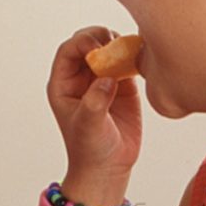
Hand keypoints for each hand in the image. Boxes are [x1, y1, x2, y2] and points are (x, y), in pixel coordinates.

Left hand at [47, 26, 141, 205]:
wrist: (109, 167)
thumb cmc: (90, 149)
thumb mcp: (88, 126)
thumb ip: (95, 101)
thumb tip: (107, 78)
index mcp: (64, 84)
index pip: (69, 50)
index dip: (82, 42)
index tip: (98, 47)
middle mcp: (81, 77)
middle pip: (88, 43)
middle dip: (101, 38)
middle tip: (116, 44)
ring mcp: (102, 79)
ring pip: (109, 48)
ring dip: (119, 45)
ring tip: (130, 52)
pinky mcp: (123, 85)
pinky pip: (127, 62)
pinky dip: (134, 56)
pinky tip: (141, 59)